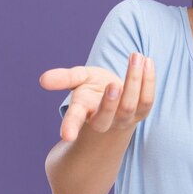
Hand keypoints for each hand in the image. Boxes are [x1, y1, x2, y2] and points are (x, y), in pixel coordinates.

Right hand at [39, 52, 154, 141]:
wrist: (116, 102)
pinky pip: (147, 100)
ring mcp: (124, 119)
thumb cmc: (92, 91)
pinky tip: (148, 61)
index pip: (75, 119)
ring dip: (134, 81)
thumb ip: (64, 79)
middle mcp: (103, 119)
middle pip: (107, 116)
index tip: (66, 136)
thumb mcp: (77, 81)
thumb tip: (43, 80)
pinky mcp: (141, 113)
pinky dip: (148, 81)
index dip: (70, 126)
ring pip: (131, 105)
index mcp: (83, 111)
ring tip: (136, 56)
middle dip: (110, 103)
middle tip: (113, 84)